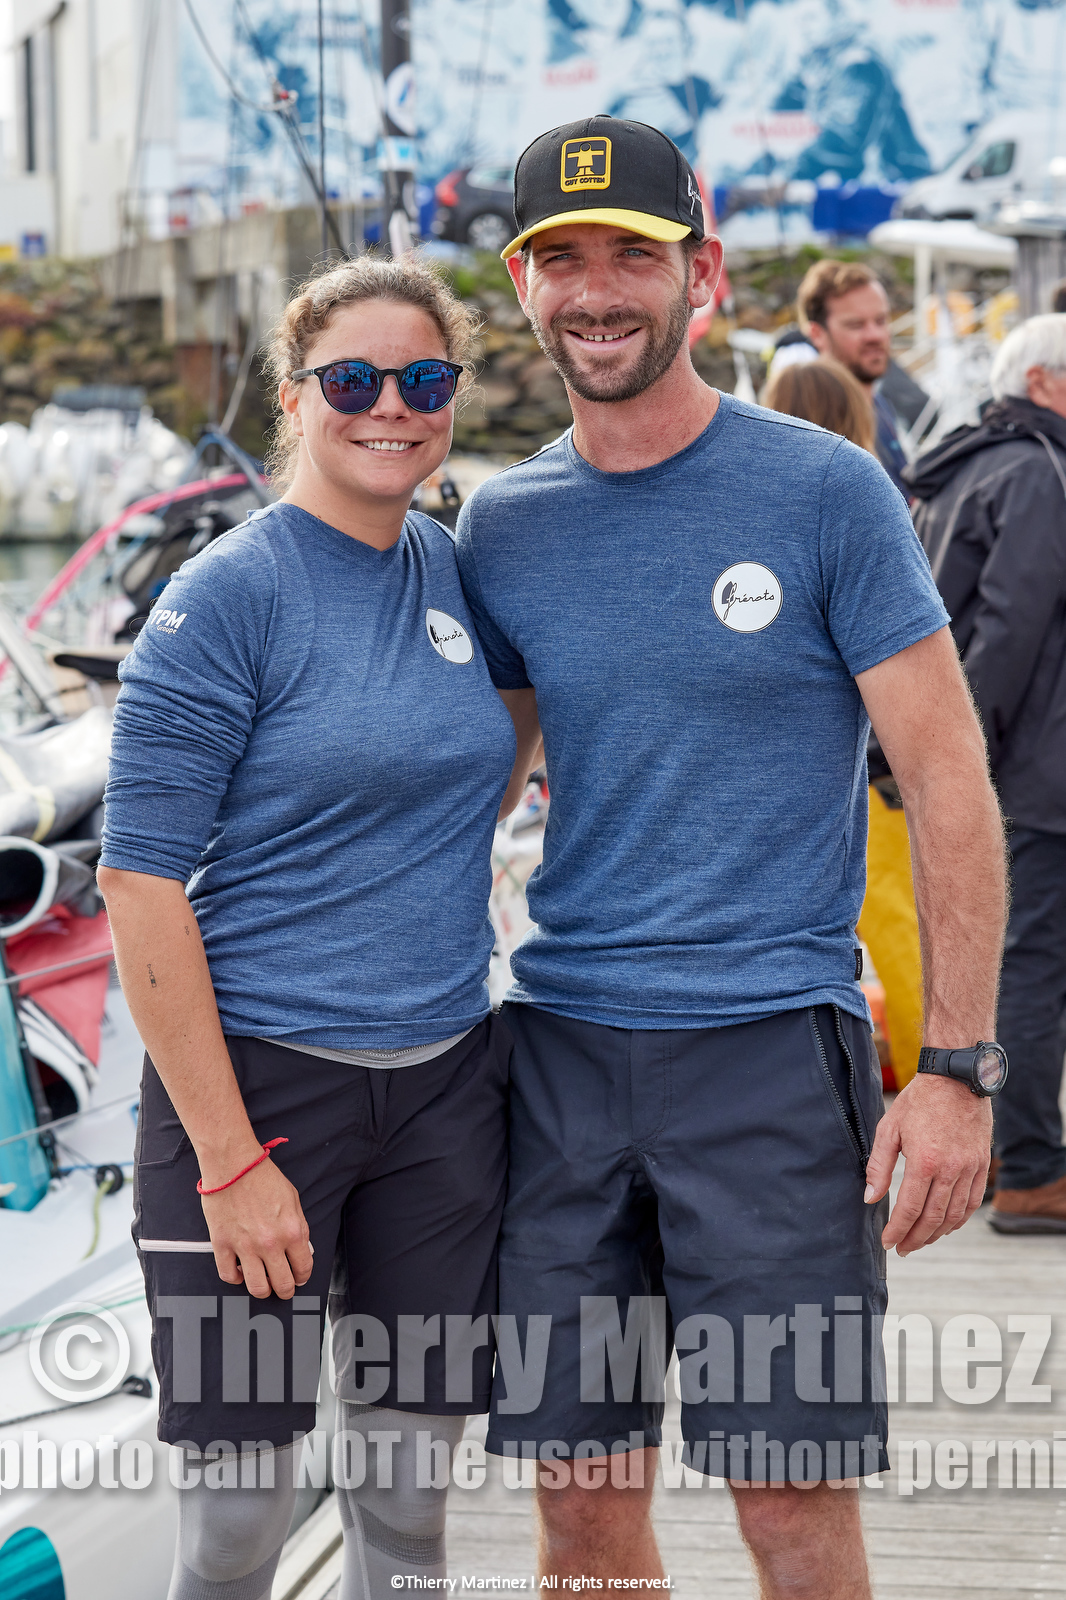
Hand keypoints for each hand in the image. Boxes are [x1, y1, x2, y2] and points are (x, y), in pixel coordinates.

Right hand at [200, 1156, 313, 1298]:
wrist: (233, 1164)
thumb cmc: (263, 1177)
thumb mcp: (293, 1199)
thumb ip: (300, 1227)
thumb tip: (302, 1249)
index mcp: (291, 1231)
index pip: (303, 1268)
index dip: (302, 1277)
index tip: (299, 1278)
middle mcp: (270, 1243)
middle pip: (282, 1284)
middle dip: (285, 1290)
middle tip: (283, 1287)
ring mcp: (245, 1246)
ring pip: (257, 1288)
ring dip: (263, 1290)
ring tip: (263, 1283)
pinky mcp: (222, 1244)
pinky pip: (229, 1275)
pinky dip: (236, 1278)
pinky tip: (240, 1271)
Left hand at [863, 1074, 991, 1256]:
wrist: (955, 1079)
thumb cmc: (918, 1102)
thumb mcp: (889, 1129)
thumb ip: (879, 1166)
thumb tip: (869, 1198)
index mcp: (924, 1162)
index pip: (910, 1209)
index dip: (898, 1230)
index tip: (888, 1243)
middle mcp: (950, 1170)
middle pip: (933, 1218)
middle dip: (915, 1238)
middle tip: (902, 1249)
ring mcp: (969, 1168)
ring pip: (955, 1214)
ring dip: (937, 1233)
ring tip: (921, 1240)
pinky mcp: (982, 1164)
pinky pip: (974, 1201)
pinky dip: (960, 1219)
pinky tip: (947, 1226)